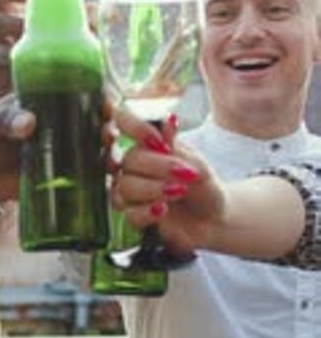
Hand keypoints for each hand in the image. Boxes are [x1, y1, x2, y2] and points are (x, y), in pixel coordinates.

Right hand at [112, 108, 225, 256]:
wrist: (213, 217)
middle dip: (157, 166)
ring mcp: (131, 192)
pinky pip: (129, 214)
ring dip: (152, 188)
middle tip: (185, 173)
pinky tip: (162, 209)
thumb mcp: (194, 161)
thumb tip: (168, 120)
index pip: (124, 122)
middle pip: (128, 161)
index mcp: (145, 144)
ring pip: (125, 187)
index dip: (134, 128)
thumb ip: (175, 145)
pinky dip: (145, 211)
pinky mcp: (134, 217)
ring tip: (180, 191)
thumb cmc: (202, 184)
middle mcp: (133, 166)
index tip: (157, 141)